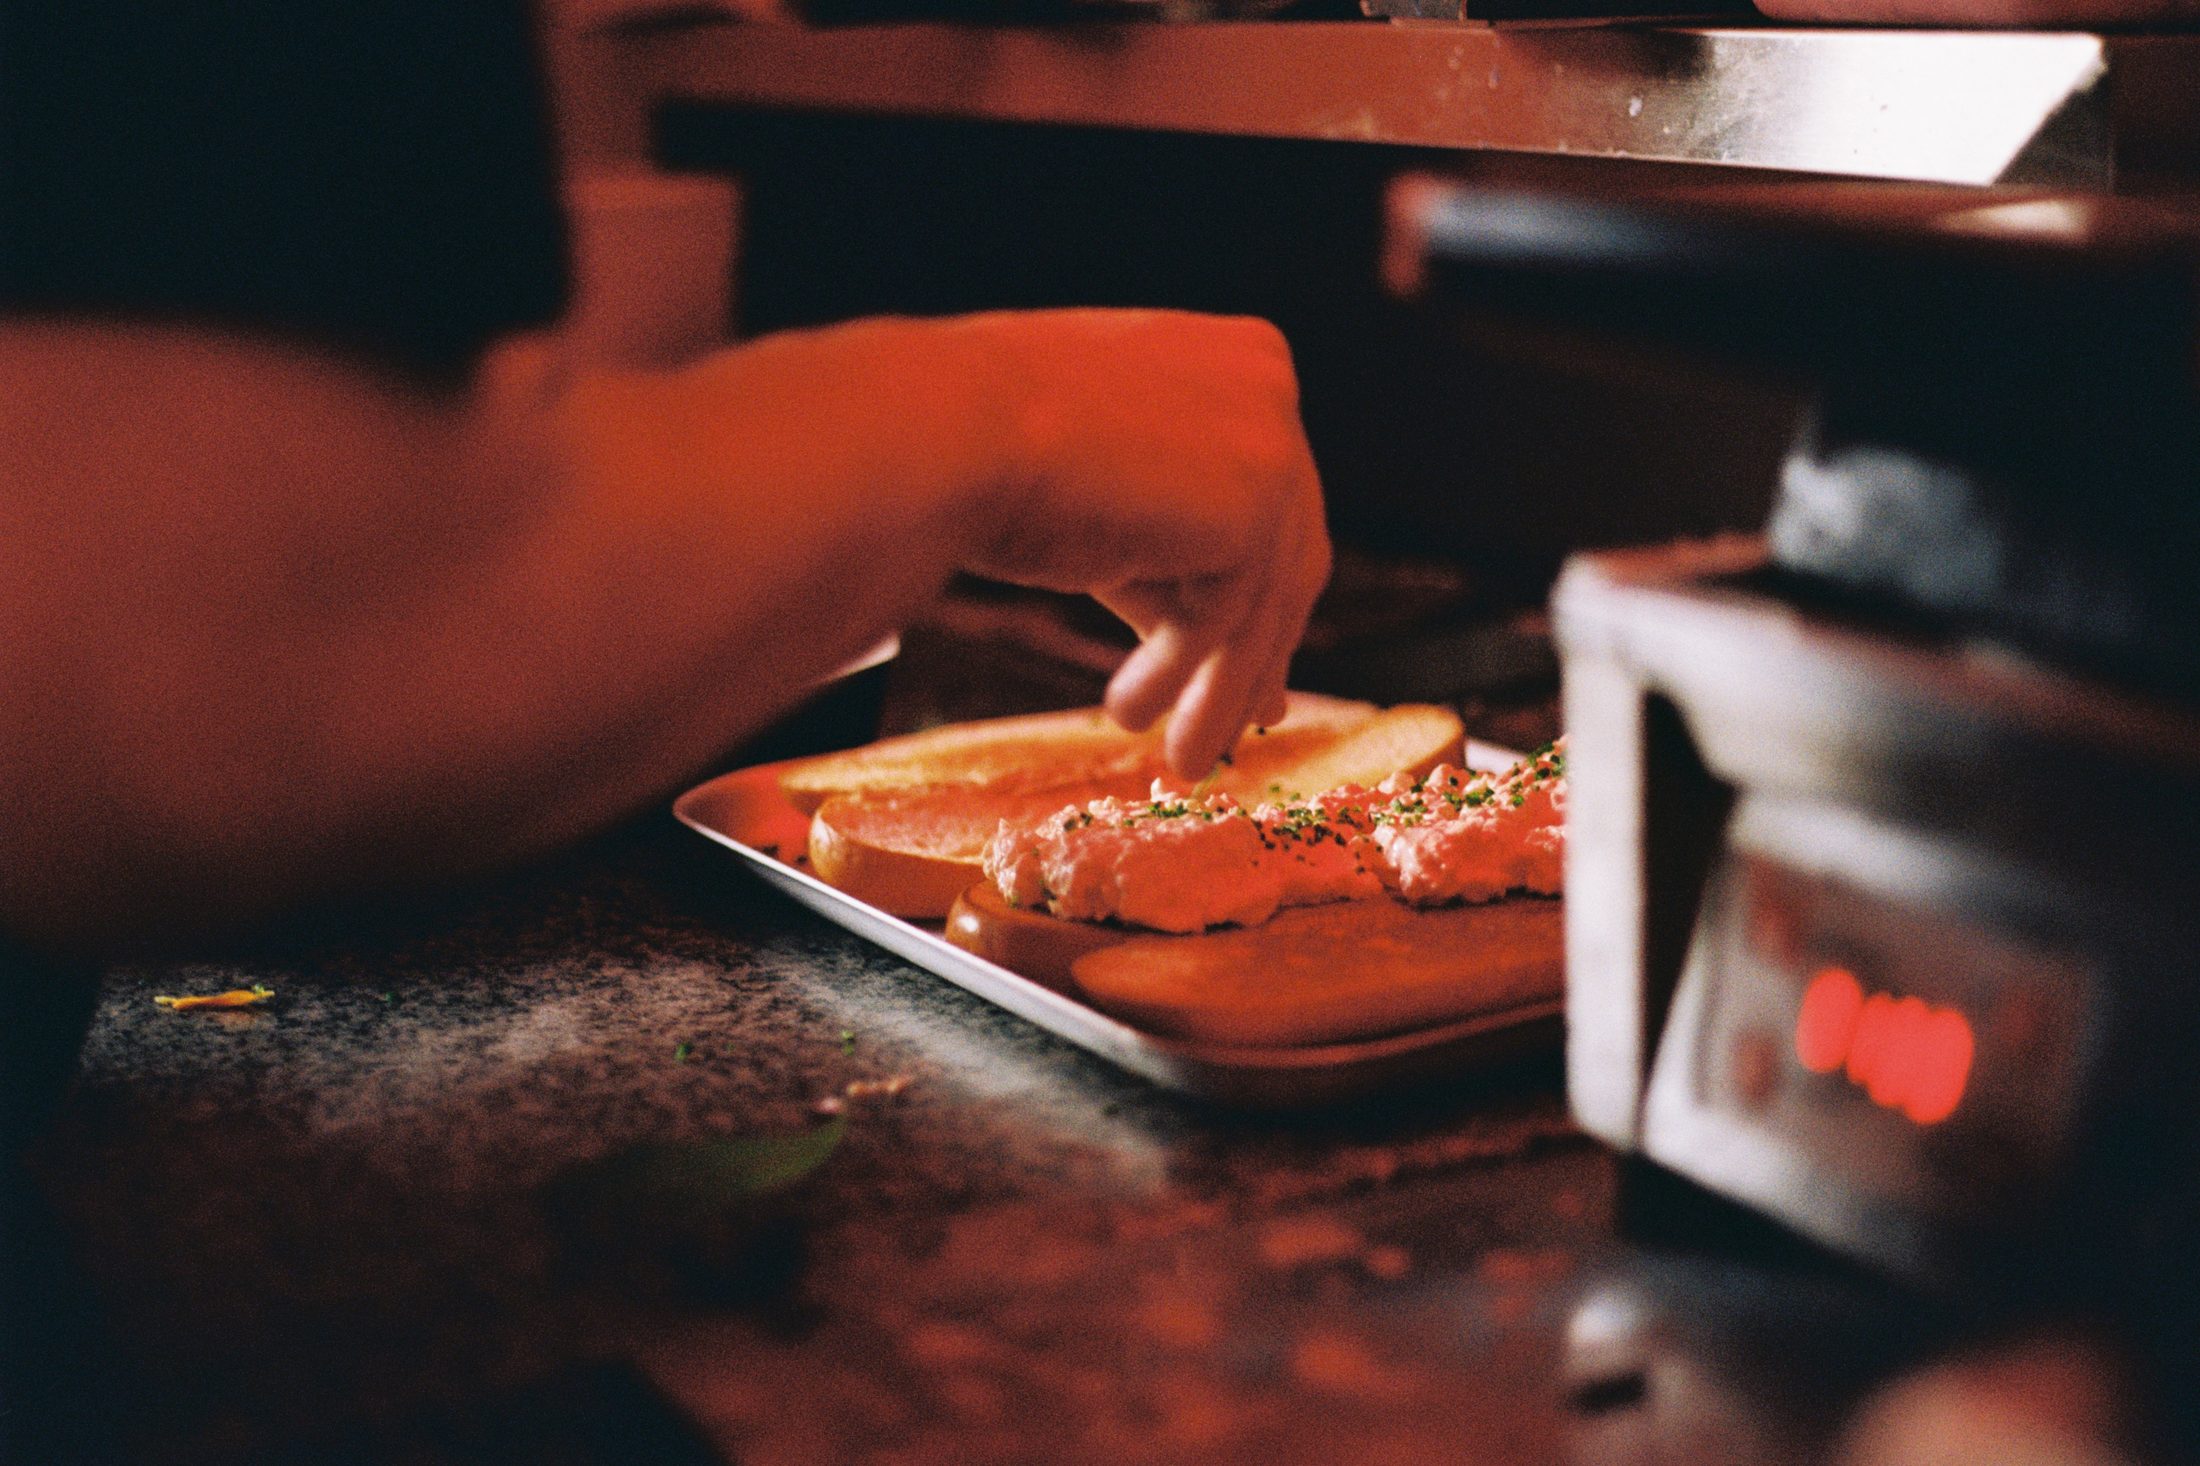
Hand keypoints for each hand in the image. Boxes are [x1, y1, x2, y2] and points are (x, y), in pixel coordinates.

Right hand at [953, 309, 1331, 780]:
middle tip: (1243, 721)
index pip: (1272, 497)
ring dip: (1219, 691)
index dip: (1261, 589)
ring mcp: (1270, 443)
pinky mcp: (1250, 508)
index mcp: (1240, 360)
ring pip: (1261, 599)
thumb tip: (1237, 662)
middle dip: (1259, 648)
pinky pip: (1227, 620)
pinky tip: (1129, 714)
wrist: (937, 430)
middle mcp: (1268, 388)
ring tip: (1186, 759)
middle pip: (1286, 552)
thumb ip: (1182, 554)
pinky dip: (1183, 679)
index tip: (1251, 661)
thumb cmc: (993, 451)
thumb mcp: (1112, 494)